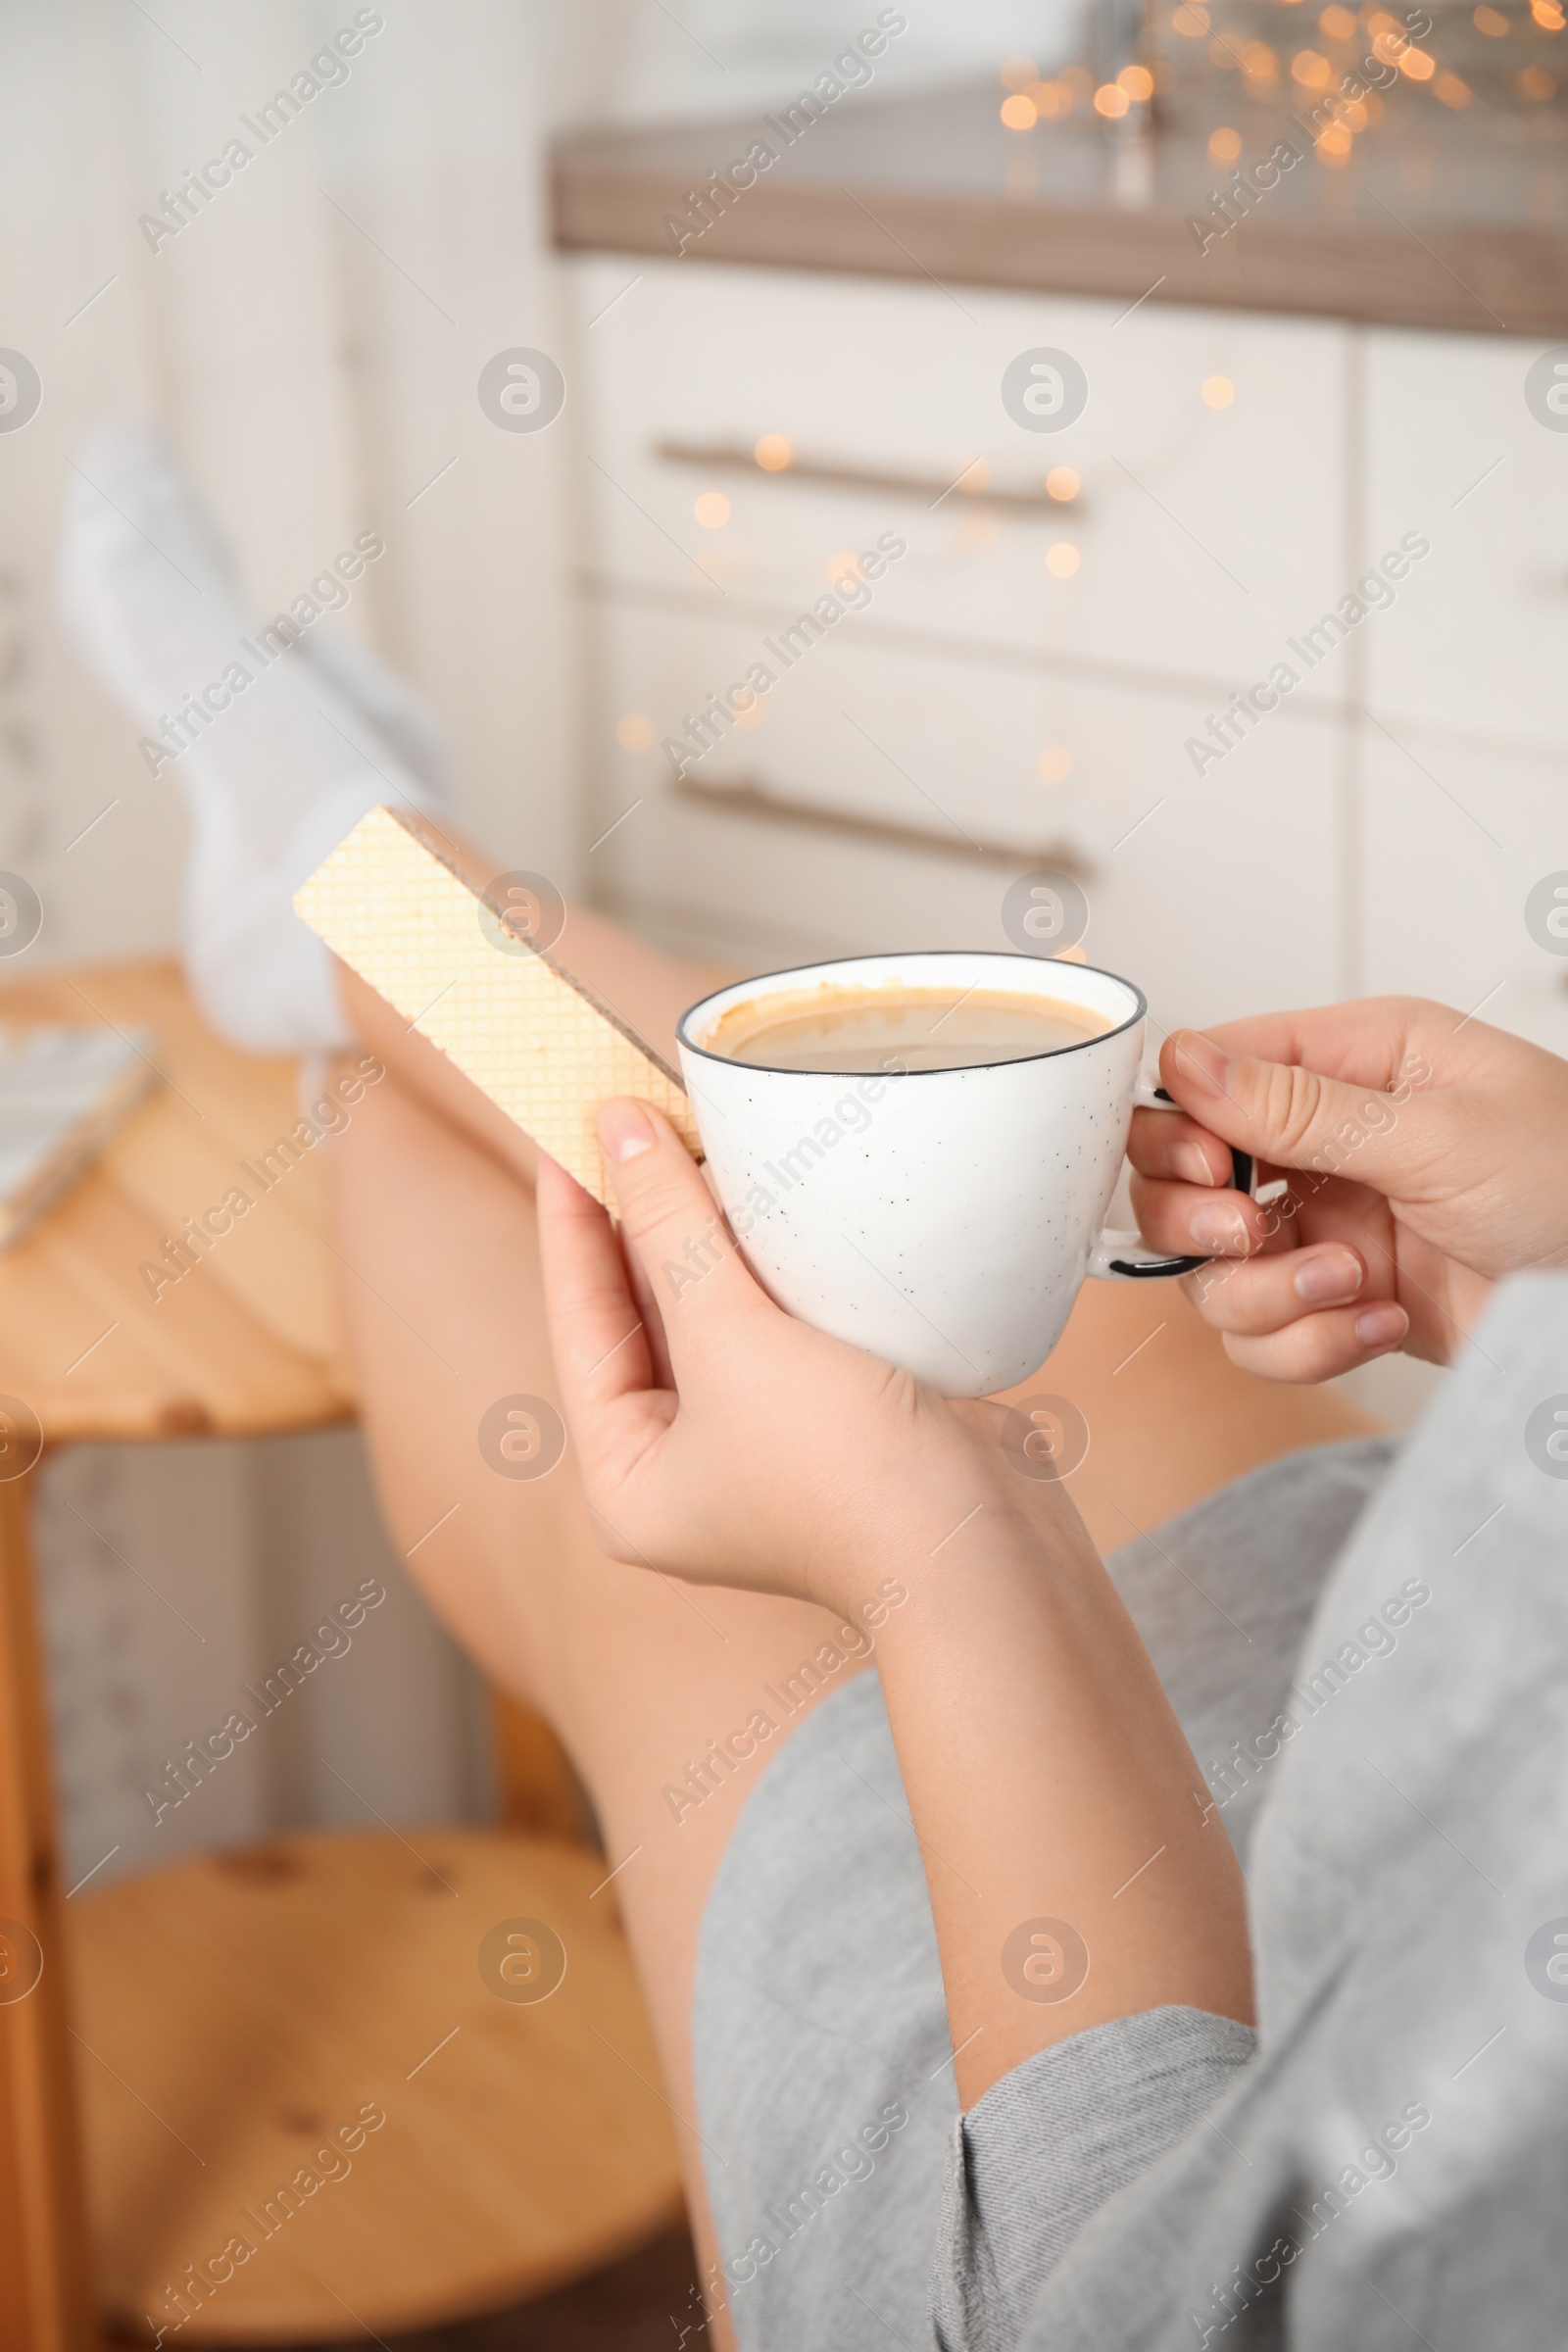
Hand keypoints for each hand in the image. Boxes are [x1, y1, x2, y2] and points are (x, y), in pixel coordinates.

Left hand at [535, 1099, 1036, 1615]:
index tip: (567, 1129)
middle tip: (634, 1117)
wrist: (987, 1554)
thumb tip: (617, 1130)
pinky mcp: (834, 1421)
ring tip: (696, 1134)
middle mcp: (684, 1469)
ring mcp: (763, 1446)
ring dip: (710, 1234)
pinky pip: (781, 1322)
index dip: (571, 1222)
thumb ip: (672, 1227)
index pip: (579, 1324)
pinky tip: (774, 1194)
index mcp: (626, 1479)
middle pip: (642, 1318)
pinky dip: (775, 1263)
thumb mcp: (731, 1338)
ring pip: (715, 1315)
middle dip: (643, 1221)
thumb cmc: (842, 1473)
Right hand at [1127, 998, 1567, 1381]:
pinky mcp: (1339, 1301)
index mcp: (1355, 1059)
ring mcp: (1327, 1224)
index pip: (1209, 1071)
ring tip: (1349, 1288)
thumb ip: (1299, 1106)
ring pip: (1212, 1270)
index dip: (1182, 1125)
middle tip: (1248, 1233)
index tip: (1214, 1168)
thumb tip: (1184, 1059)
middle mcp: (1325, 1139)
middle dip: (1200, 1219)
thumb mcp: (1436, 1133)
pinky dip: (1306, 1345)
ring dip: (1265, 1295)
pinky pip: (1263, 1335)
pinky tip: (1379, 1325)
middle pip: (1180, 1175)